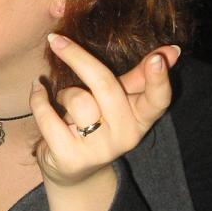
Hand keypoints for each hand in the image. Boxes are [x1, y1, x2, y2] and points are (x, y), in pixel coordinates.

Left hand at [30, 35, 179, 186]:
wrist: (74, 171)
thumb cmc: (99, 125)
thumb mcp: (121, 101)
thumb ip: (142, 76)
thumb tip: (173, 49)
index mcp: (141, 119)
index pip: (158, 101)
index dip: (159, 81)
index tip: (157, 59)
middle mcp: (125, 137)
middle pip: (107, 87)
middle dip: (78, 58)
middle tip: (55, 39)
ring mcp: (98, 150)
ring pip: (78, 101)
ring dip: (64, 93)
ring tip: (64, 100)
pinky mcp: (70, 158)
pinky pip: (49, 117)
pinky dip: (38, 99)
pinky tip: (37, 90)